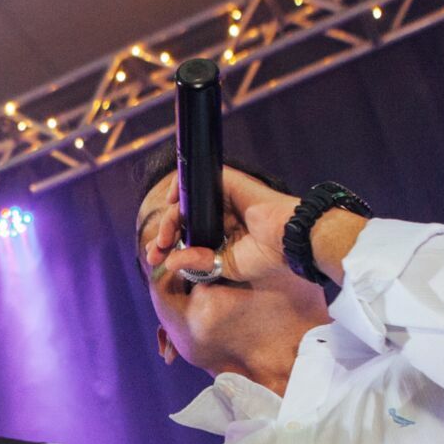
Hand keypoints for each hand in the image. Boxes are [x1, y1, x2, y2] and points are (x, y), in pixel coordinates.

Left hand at [143, 166, 300, 286]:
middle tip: (155, 250)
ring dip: (170, 218)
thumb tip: (170, 262)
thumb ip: (197, 262)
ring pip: (187, 202)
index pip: (188, 237)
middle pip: (183, 219)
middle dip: (164, 235)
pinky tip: (172, 202)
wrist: (288, 241)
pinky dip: (182, 185)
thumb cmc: (267, 256)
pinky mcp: (228, 183)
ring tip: (164, 237)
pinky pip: (200, 178)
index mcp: (222, 235)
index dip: (168, 246)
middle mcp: (221, 216)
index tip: (155, 259)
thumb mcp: (225, 266)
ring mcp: (224, 198)